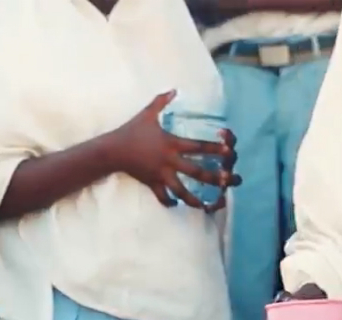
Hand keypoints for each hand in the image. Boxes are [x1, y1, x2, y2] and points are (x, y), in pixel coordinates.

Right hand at [109, 91, 240, 209]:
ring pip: (181, 191)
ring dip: (194, 199)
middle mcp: (169, 161)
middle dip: (214, 178)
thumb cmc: (131, 131)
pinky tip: (176, 205)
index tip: (228, 152)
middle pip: (196, 172)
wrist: (112, 150)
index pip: (198, 146)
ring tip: (206, 206)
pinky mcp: (152, 183)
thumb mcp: (147, 114)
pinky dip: (169, 202)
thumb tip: (173, 89)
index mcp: (171, 144)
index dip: (215, 149)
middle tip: (228, 182)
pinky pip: (162, 196)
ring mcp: (161, 175)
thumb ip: (161, 101)